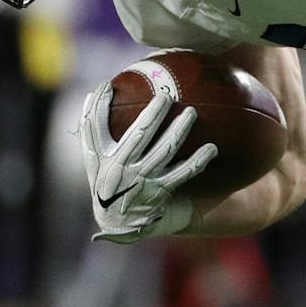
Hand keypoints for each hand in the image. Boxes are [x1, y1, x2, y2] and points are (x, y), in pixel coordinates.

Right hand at [81, 85, 216, 243]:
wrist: (120, 221)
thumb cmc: (107, 180)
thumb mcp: (94, 158)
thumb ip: (93, 127)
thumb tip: (100, 90)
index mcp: (106, 157)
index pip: (100, 127)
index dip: (103, 107)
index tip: (110, 84)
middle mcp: (124, 168)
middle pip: (141, 134)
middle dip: (155, 113)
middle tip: (168, 94)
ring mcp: (144, 180)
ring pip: (165, 150)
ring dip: (179, 130)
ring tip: (192, 112)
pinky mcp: (162, 191)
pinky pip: (184, 173)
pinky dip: (198, 161)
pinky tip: (212, 148)